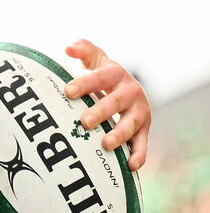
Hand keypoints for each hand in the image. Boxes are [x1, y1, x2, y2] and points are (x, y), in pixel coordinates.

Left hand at [64, 39, 149, 170]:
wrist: (131, 92)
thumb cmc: (106, 79)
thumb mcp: (97, 62)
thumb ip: (85, 51)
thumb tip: (68, 46)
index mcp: (116, 75)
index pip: (99, 78)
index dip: (85, 83)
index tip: (67, 91)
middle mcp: (130, 92)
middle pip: (116, 102)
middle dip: (101, 111)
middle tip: (84, 122)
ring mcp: (139, 112)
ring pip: (130, 124)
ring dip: (119, 134)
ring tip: (106, 145)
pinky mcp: (144, 130)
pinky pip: (142, 144)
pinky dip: (138, 154)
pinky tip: (131, 166)